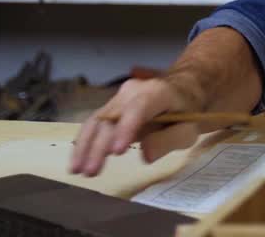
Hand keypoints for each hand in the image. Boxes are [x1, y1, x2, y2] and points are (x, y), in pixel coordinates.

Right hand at [68, 75, 202, 176]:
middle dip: (99, 145)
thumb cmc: (187, 112)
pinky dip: (84, 142)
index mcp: (158, 91)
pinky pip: (94, 123)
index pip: (139, 108)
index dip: (126, 128)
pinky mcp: (109, 107)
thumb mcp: (188, 129)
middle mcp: (133, 91)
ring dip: (85, 146)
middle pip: (112, 117)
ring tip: (78, 170)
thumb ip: (169, 140)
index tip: (117, 152)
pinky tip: (76, 161)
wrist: (180, 91)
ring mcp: (118, 98)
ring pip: (97, 120)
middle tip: (91, 172)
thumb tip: (145, 156)